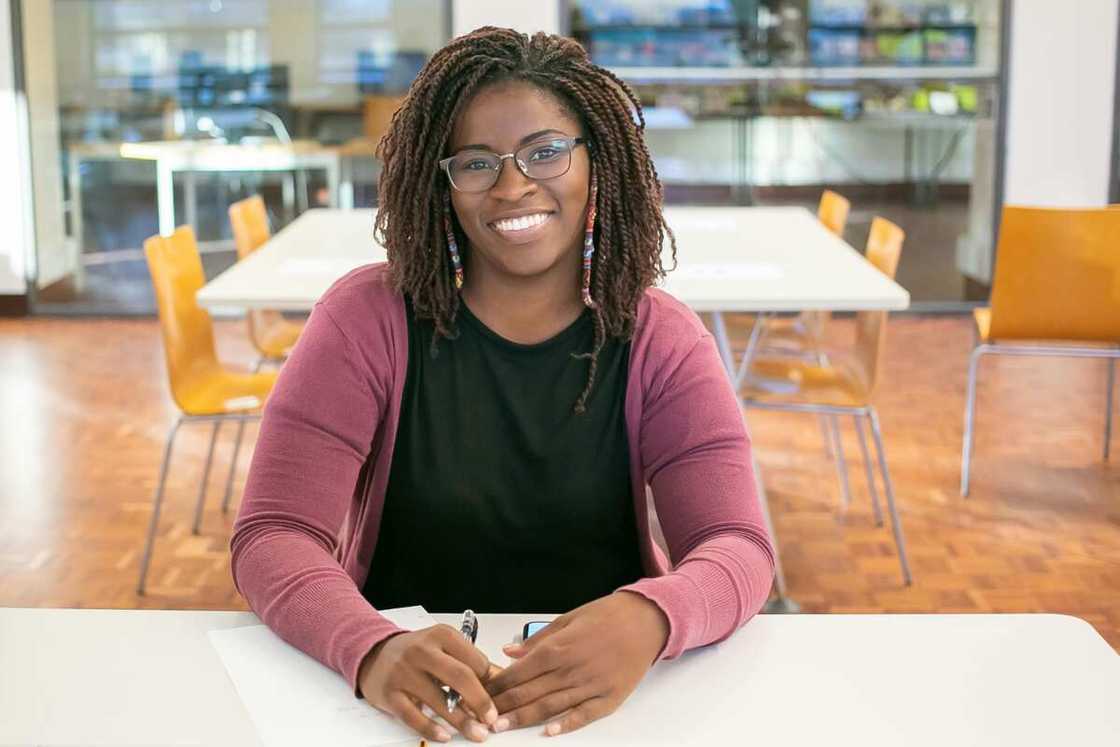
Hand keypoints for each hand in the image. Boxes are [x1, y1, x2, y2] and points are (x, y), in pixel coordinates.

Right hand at [357, 625, 503, 742]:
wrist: (375, 653)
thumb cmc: (417, 652)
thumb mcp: (444, 647)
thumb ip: (471, 662)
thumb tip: (502, 682)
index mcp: (441, 635)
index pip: (475, 660)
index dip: (490, 683)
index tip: (499, 699)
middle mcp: (423, 650)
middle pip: (460, 677)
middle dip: (481, 701)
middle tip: (492, 718)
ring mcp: (405, 672)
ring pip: (439, 700)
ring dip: (462, 721)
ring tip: (477, 733)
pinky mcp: (390, 693)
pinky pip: (413, 715)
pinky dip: (431, 728)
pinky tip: (445, 735)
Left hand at [485, 591, 669, 736]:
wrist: (647, 619)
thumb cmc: (608, 615)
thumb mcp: (569, 618)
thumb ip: (538, 638)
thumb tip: (510, 650)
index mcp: (559, 647)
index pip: (519, 672)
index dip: (498, 684)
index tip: (482, 691)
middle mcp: (572, 669)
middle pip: (529, 692)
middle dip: (503, 705)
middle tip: (482, 715)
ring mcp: (591, 685)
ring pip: (550, 707)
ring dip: (523, 718)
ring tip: (502, 727)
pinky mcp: (609, 697)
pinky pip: (583, 715)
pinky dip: (565, 724)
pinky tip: (548, 732)